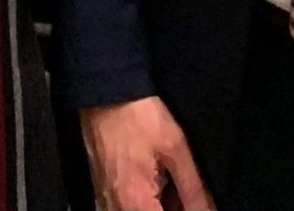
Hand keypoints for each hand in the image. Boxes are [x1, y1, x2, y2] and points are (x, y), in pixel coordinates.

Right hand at [80, 98, 208, 210]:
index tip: (192, 201)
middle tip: (182, 189)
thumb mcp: (175, 149)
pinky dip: (144, 200)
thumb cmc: (138, 117)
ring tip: (168, 181)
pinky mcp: (100, 192)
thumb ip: (193, 189)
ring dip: (159, 204)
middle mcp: (115, 210)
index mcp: (136, 204)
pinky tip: (154, 180)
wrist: (104, 93)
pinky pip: (125, 208)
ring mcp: (104, 202)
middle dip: (174, 206)